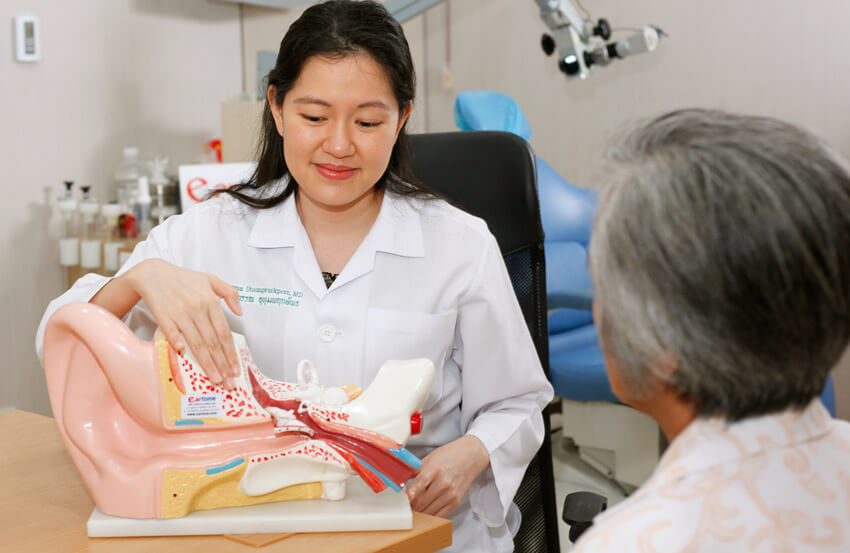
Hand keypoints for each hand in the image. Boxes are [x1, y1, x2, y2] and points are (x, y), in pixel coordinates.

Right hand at [125, 259, 242, 386]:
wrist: (154, 274)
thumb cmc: (184, 279)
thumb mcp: (211, 279)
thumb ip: (230, 293)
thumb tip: (240, 312)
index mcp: (210, 301)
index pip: (224, 333)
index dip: (231, 353)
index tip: (236, 369)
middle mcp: (197, 309)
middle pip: (212, 342)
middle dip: (222, 365)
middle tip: (229, 383)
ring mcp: (180, 313)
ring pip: (196, 342)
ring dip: (206, 363)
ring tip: (215, 379)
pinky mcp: (163, 316)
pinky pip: (172, 333)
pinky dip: (177, 343)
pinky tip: (184, 356)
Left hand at [406, 435, 489, 517]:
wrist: (471, 457)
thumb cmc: (450, 455)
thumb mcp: (430, 458)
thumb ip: (415, 470)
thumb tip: (400, 479)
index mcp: (435, 469)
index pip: (420, 484)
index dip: (410, 493)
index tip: (404, 498)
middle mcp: (444, 483)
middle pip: (422, 501)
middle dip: (410, 505)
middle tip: (403, 506)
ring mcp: (450, 494)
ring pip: (429, 510)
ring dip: (418, 512)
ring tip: (411, 509)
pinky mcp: (455, 502)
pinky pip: (439, 515)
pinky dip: (429, 515)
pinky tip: (424, 511)